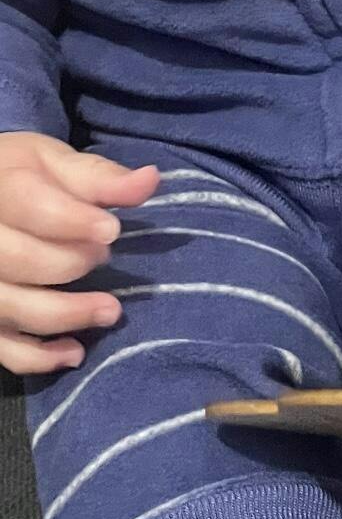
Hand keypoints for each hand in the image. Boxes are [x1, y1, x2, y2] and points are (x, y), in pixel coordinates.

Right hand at [0, 132, 158, 374]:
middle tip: (105, 256)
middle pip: (18, 260)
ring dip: (64, 315)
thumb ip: (99, 177)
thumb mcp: (54, 162)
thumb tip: (150, 180)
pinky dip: (36, 357)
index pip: (29, 206)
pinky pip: (0, 347)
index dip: (72, 221)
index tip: (112, 229)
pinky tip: (74, 352)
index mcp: (0, 187)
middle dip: (70, 263)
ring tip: (110, 311)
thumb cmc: (20, 175)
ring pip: (8, 307)